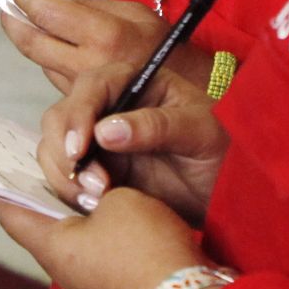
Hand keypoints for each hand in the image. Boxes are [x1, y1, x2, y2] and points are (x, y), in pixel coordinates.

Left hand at [0, 182, 207, 288]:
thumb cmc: (147, 248)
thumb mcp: (120, 199)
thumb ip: (98, 191)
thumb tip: (98, 200)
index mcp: (52, 247)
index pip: (9, 212)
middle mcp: (63, 268)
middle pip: (37, 224)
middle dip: (33, 193)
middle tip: (24, 166)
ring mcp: (88, 281)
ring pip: (66, 236)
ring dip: (67, 208)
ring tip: (65, 178)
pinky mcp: (112, 285)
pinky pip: (91, 247)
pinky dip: (89, 224)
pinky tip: (101, 205)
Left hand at [3, 0, 207, 100]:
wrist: (190, 101)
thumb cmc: (167, 49)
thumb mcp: (138, 15)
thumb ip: (97, 7)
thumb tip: (58, 0)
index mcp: (104, 35)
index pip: (47, 12)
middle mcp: (88, 64)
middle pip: (31, 43)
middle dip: (13, 21)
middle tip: (6, 4)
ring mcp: (82, 89)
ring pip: (42, 62)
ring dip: (31, 41)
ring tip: (23, 19)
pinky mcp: (82, 106)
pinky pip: (57, 79)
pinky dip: (51, 60)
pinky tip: (52, 46)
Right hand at [35, 56, 229, 223]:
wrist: (232, 193)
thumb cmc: (226, 151)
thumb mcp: (201, 132)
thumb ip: (157, 126)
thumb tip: (105, 131)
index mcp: (136, 83)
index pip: (92, 86)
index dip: (77, 114)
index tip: (79, 149)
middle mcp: (110, 107)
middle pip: (62, 116)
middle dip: (65, 151)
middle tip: (91, 185)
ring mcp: (100, 141)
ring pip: (56, 148)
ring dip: (65, 175)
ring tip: (96, 199)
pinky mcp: (97, 171)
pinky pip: (65, 177)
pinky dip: (69, 191)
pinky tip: (94, 205)